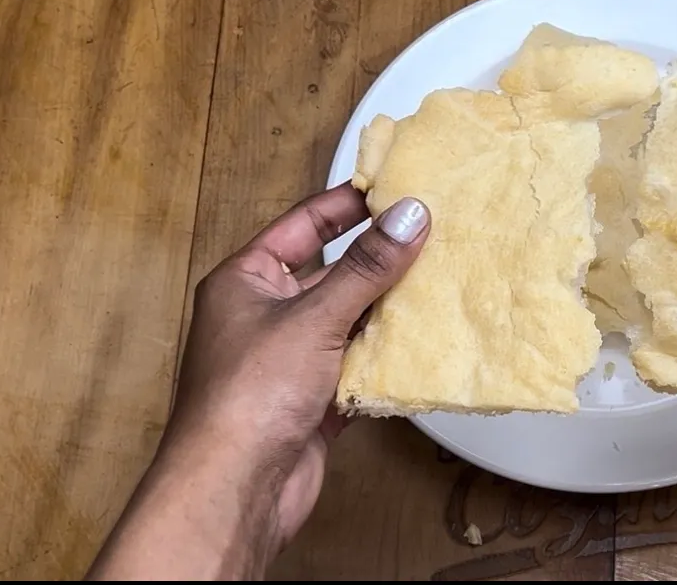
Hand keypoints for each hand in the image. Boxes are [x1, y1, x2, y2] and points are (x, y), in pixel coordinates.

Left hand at [87, 183, 429, 579]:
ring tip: (439, 282)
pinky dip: (386, 357)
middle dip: (378, 260)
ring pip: (349, 320)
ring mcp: (290, 359)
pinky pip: (357, 365)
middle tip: (432, 236)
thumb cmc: (248, 396)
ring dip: (387, 309)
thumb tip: (409, 215)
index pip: (303, 226)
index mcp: (245, 280)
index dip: (347, 206)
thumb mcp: (314, 316)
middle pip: (332, 273)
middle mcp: (265, 315)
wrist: (237, 488)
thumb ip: (367, 267)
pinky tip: (422, 343)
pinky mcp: (314, 399)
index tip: (395, 188)